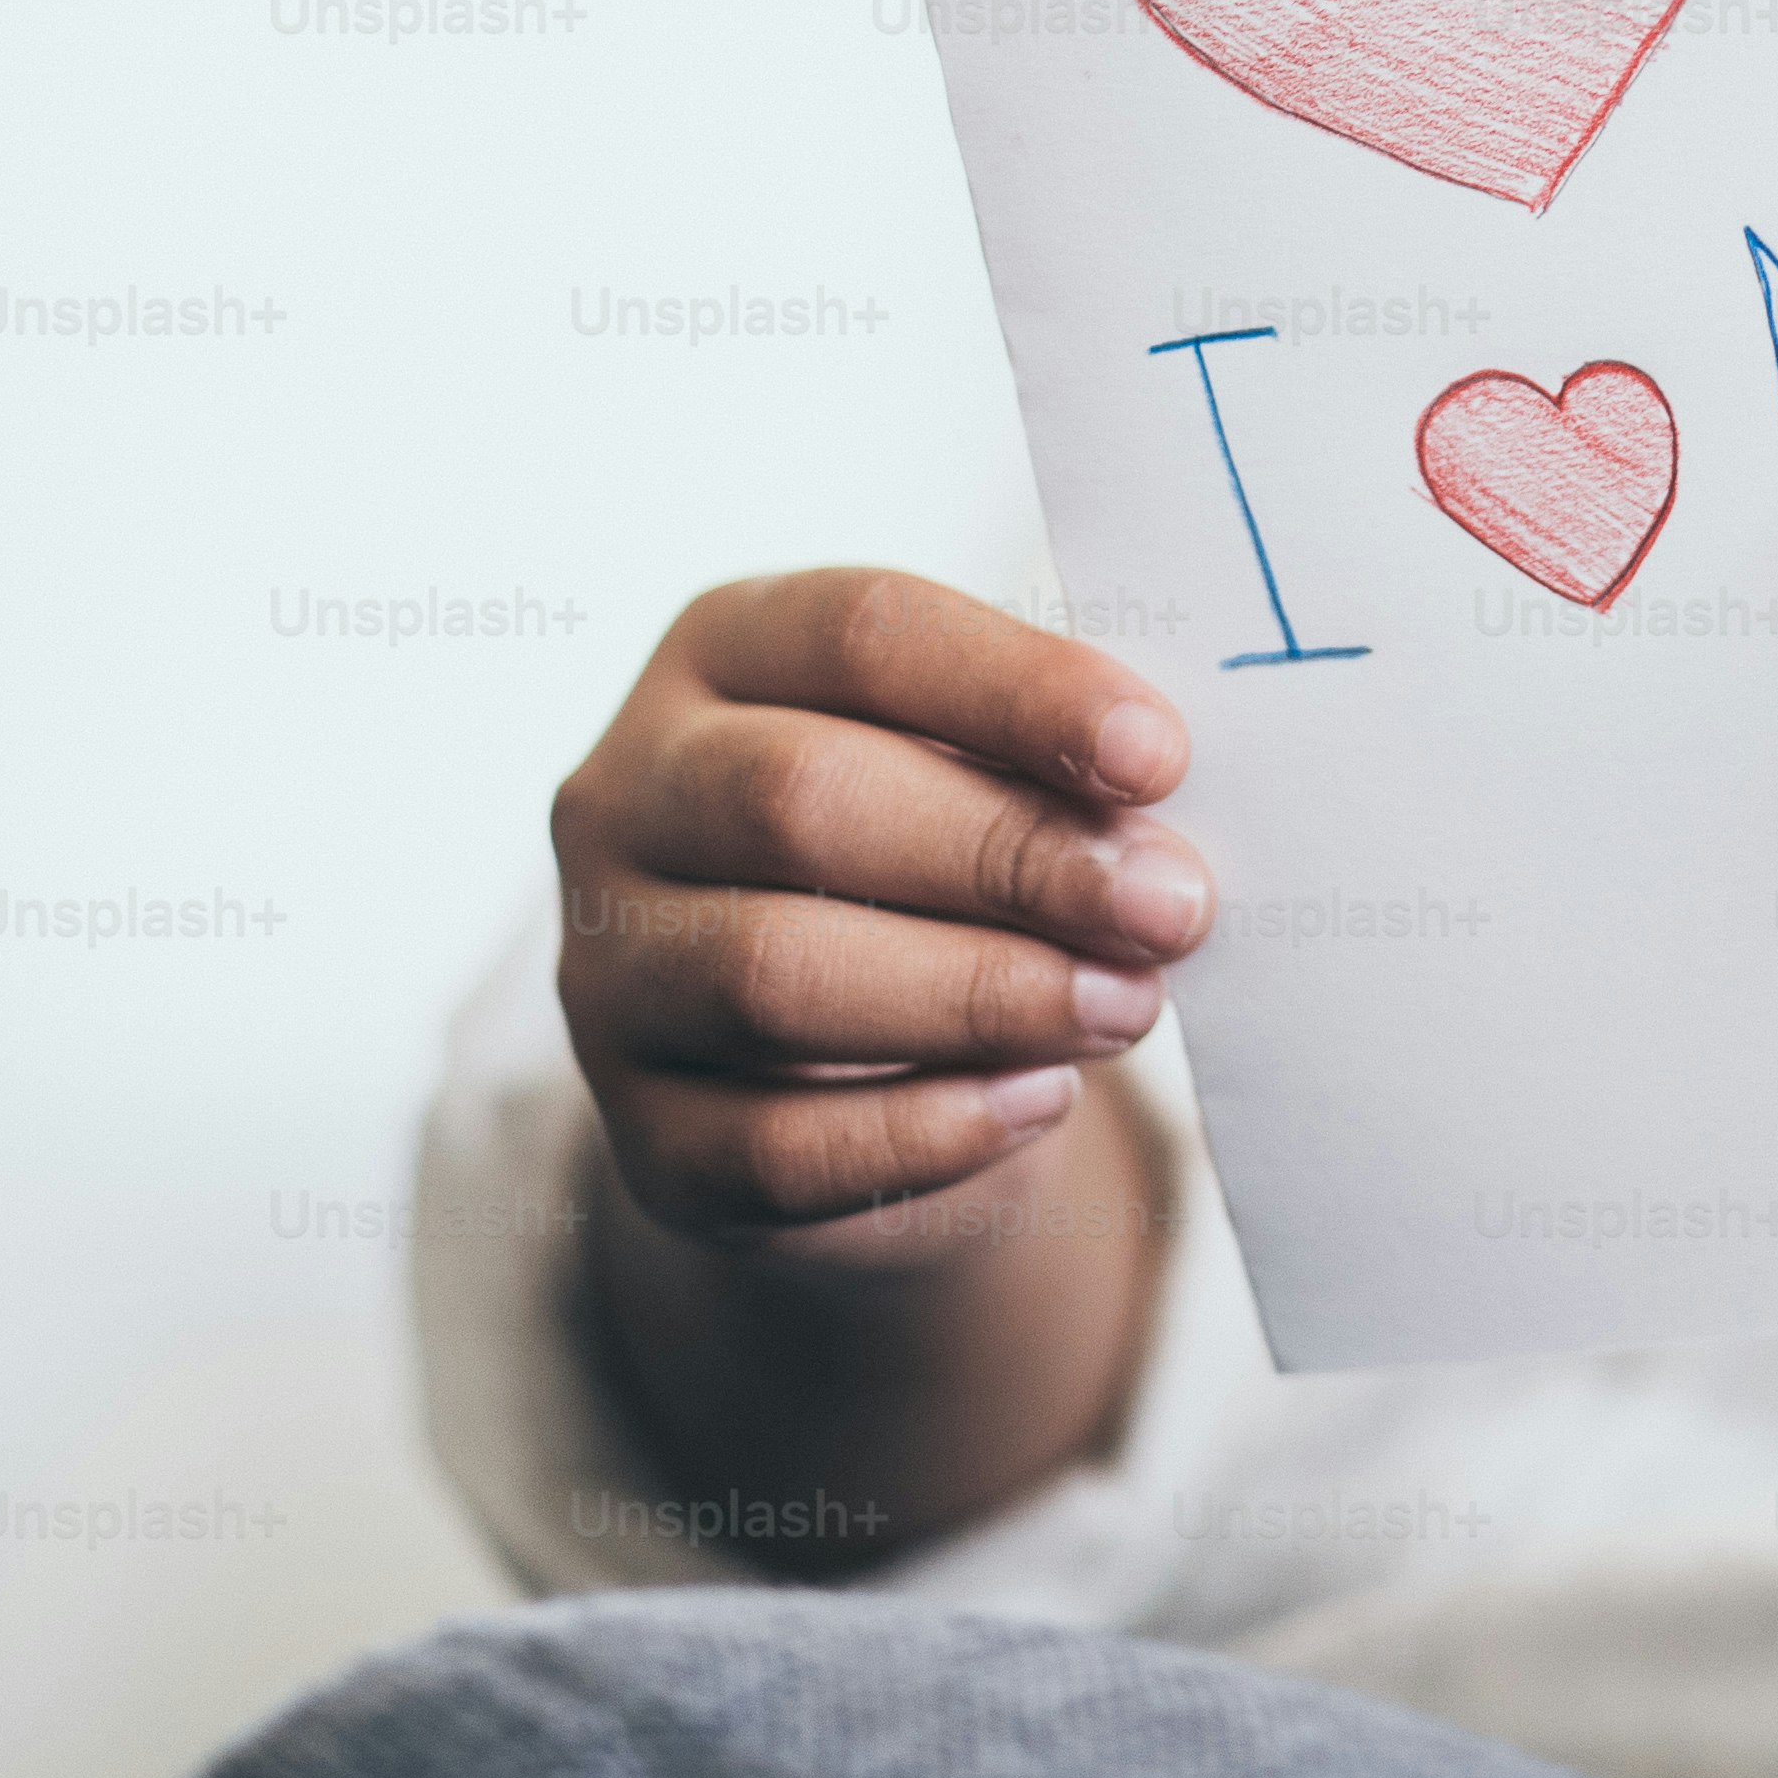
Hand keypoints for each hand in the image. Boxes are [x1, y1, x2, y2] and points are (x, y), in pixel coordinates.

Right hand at [550, 568, 1211, 1257]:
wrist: (860, 1066)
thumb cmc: (946, 864)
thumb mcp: (983, 773)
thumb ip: (1047, 773)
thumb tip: (1149, 836)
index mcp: (724, 653)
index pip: (858, 633)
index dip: (1016, 689)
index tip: (1158, 759)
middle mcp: (628, 798)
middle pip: (798, 798)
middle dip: (1008, 853)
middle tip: (1166, 905)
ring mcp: (611, 974)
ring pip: (772, 976)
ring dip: (981, 994)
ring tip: (1127, 1004)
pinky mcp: (641, 1134)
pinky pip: (773, 1144)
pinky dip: (927, 1127)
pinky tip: (1041, 1098)